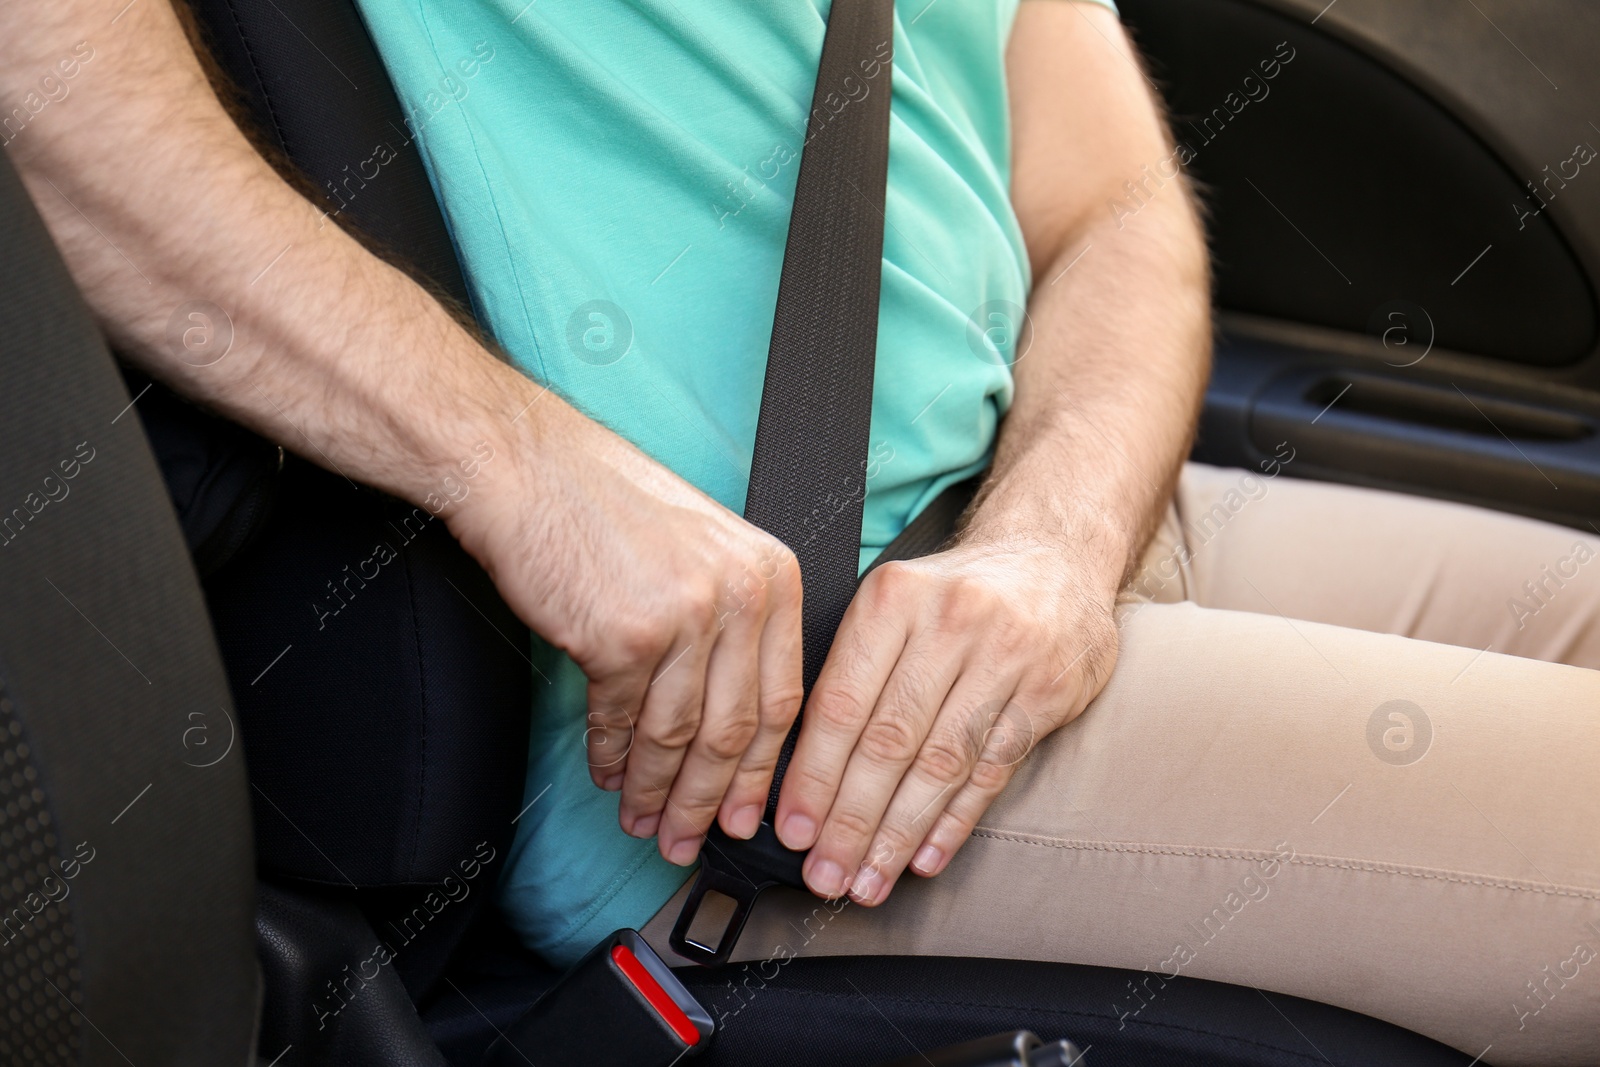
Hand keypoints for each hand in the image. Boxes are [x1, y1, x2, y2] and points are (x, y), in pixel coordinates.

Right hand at [451, 397, 803, 865]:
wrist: (528, 467)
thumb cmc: (606, 502)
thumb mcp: (705, 548)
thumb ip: (732, 622)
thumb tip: (728, 718)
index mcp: (772, 575)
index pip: (784, 699)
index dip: (763, 770)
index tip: (750, 812)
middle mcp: (741, 596)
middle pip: (735, 730)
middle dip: (711, 800)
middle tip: (692, 838)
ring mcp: (686, 617)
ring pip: (678, 737)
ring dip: (658, 790)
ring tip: (644, 821)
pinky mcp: (625, 637)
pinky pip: (622, 721)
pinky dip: (612, 757)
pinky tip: (608, 774)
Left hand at [772, 533, 1120, 904]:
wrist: (1053, 555)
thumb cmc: (953, 593)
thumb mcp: (892, 604)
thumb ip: (851, 672)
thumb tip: (796, 773)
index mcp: (892, 599)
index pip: (842, 703)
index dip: (813, 776)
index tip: (792, 830)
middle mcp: (949, 622)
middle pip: (888, 741)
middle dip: (850, 820)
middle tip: (824, 874)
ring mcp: (1006, 657)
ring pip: (940, 764)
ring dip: (898, 834)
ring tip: (868, 880)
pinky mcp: (1049, 691)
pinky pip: (993, 770)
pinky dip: (955, 821)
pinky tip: (924, 857)